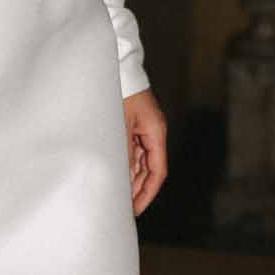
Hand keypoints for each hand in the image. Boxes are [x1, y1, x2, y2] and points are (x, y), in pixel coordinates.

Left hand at [124, 87, 167, 215]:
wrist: (118, 65)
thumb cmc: (120, 91)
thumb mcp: (120, 124)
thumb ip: (124, 151)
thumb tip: (125, 178)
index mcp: (156, 132)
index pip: (157, 171)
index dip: (147, 193)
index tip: (135, 209)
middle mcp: (154, 131)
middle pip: (151, 169)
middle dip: (139, 189)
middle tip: (125, 208)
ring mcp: (145, 127)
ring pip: (142, 161)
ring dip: (132, 178)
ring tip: (119, 196)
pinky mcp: (136, 123)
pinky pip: (135, 150)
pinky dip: (128, 164)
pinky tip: (117, 175)